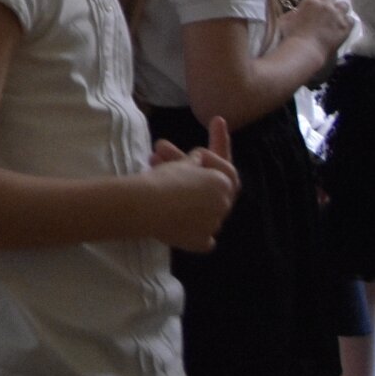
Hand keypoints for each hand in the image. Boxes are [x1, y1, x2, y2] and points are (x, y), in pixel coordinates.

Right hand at [145, 116, 238, 251]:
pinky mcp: (199, 243)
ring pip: (204, 208)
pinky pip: (201, 234)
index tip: (207, 132)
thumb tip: (198, 161)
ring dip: (185, 191)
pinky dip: (194, 226)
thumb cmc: (168, 178)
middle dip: (188, 168)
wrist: (147, 206)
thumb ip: (196, 160)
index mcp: (224, 185)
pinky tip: (183, 221)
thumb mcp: (184, 161)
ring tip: (152, 169)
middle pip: (211, 187)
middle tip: (160, 147)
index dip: (217, 147)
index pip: (227, 165)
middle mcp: (223, 207)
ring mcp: (212, 227)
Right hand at [277, 0, 354, 56]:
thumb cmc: (291, 36)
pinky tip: (341, 27)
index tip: (311, 4)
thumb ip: (294, 12)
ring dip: (339, 9)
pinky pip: (351, 19)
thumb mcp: (286, 19)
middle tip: (324, 9)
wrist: (305, 50)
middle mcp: (326, 5)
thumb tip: (298, 11)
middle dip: (327, 0)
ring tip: (335, 16)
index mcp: (310, 1)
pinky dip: (346, 22)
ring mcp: (337, 15)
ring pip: (344, 5)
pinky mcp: (346, 27)